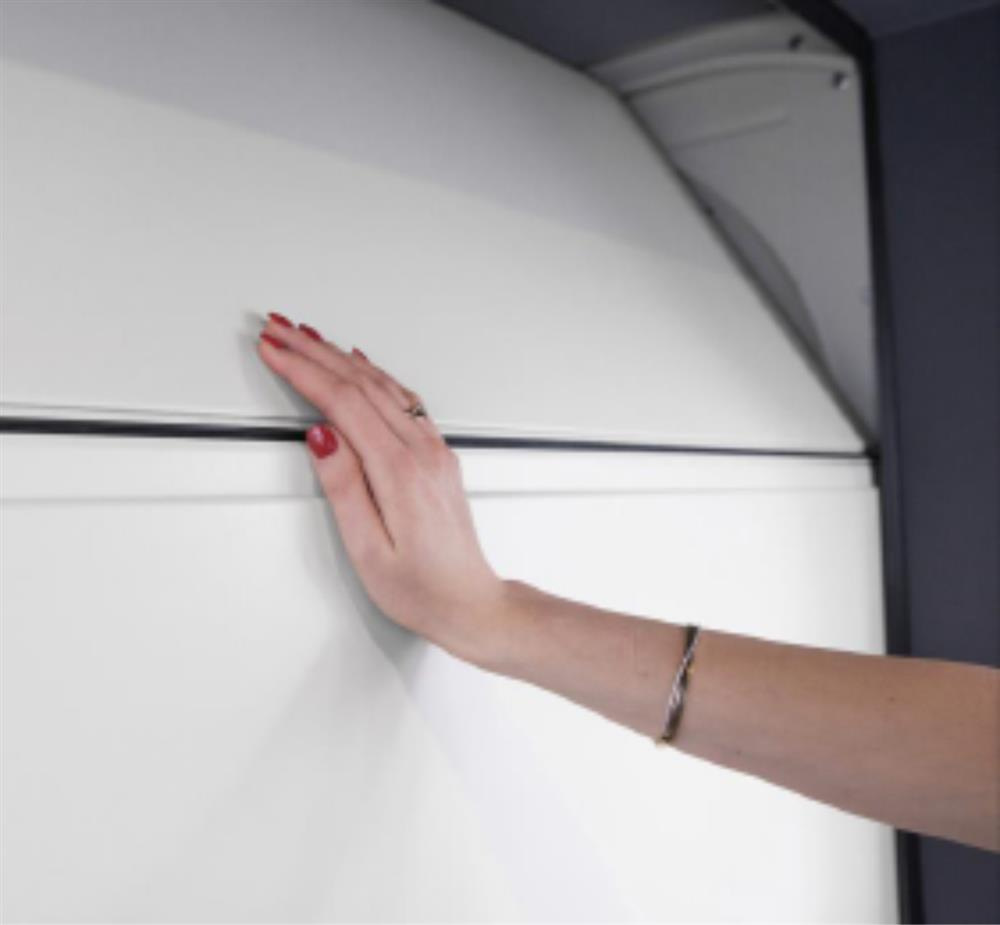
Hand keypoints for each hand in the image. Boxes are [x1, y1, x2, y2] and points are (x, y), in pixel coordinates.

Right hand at [256, 314, 508, 664]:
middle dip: (315, 351)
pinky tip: (363, 365)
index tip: (274, 350)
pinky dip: (375, 375)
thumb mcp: (368, 550)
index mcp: (401, 472)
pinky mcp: (438, 457)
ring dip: (341, 357)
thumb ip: (344, 488)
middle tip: (279, 328)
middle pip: (362, 383)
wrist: (472, 602)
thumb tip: (320, 437)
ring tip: (309, 337)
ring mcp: (434, 451)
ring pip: (384, 386)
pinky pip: (403, 399)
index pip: (344, 402)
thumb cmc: (422, 588)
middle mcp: (423, 452)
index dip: (304, 371)